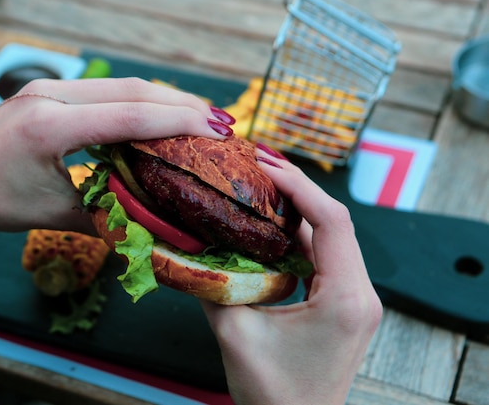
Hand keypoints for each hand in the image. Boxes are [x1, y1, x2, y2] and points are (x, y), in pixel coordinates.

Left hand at [0, 77, 232, 260]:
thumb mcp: (57, 214)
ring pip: (119, 85)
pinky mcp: (47, 91)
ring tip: (198, 115)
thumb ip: (110, 215)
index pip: (127, 116)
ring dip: (162, 99)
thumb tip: (156, 224)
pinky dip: (137, 101)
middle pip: (131, 89)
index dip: (177, 120)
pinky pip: (103, 91)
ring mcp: (46, 88)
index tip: (215, 128)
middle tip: (218, 121)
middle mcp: (49, 96)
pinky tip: (158, 112)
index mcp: (49, 126)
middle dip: (180, 104)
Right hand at [200, 153, 381, 404]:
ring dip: (297, 212)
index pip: (332, 221)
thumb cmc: (273, 396)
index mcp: (345, 299)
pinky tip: (270, 227)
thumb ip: (212, 285)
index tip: (265, 165)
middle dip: (296, 190)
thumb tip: (186, 247)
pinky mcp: (345, 304)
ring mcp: (357, 299)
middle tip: (257, 168)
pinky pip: (325, 257)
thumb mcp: (235, 335)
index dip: (299, 185)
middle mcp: (361, 294)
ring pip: (331, 237)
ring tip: (260, 188)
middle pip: (335, 222)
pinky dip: (299, 237)